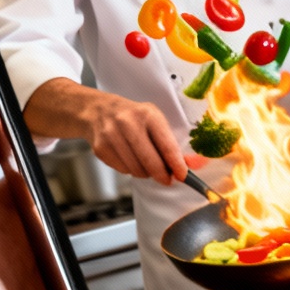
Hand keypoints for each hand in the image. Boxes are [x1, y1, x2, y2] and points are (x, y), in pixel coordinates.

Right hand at [26, 77, 186, 184]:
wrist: (97, 110)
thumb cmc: (132, 117)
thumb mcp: (154, 121)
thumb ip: (172, 144)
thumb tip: (192, 165)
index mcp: (148, 114)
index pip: (167, 145)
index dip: (177, 165)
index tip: (182, 175)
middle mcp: (128, 123)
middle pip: (151, 162)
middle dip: (162, 175)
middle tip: (167, 179)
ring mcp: (112, 135)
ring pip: (137, 170)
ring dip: (145, 173)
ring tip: (144, 162)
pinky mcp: (100, 148)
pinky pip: (123, 170)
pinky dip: (129, 170)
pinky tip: (129, 158)